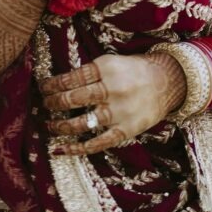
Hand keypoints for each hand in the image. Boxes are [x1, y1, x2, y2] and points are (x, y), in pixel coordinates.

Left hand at [39, 52, 186, 155]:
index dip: (53, 84)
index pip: (71, 78)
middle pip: (73, 98)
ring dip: (60, 125)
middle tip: (45, 104)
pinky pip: (97, 143)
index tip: (43, 88)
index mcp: (106, 67)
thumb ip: (90, 72)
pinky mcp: (125, 130)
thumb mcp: (112, 61)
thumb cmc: (134, 70)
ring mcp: (118, 111)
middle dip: (54, 103)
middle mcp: (111, 89)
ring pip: (81, 122)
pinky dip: (77, 148)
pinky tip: (61, 149)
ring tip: (49, 125)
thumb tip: (60, 84)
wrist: (167, 81)